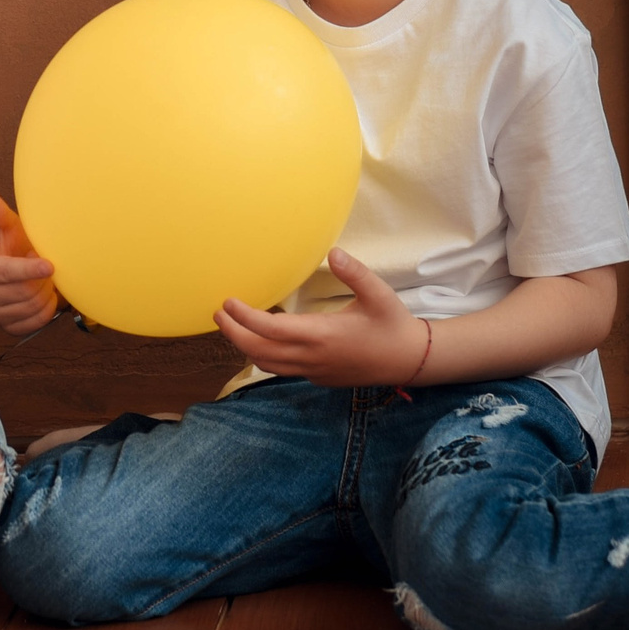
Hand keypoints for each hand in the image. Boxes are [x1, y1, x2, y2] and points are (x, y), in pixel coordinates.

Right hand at [0, 186, 59, 335]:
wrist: (19, 267)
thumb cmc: (15, 244)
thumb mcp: (7, 227)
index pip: (7, 273)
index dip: (29, 269)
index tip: (50, 265)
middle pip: (25, 293)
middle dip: (42, 279)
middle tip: (46, 265)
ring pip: (33, 308)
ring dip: (46, 293)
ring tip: (43, 278)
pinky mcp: (8, 329)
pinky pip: (36, 323)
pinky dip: (46, 309)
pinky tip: (43, 294)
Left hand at [214, 248, 424, 387]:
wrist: (410, 361)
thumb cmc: (393, 325)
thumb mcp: (379, 294)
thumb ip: (355, 273)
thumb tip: (333, 252)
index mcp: (323, 335)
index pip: (271, 330)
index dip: (244, 318)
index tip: (227, 302)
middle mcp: (313, 357)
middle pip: (259, 351)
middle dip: (233, 334)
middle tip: (218, 313)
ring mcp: (315, 370)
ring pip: (268, 365)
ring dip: (246, 347)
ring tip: (234, 325)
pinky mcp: (319, 377)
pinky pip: (282, 369)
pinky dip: (264, 355)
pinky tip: (263, 338)